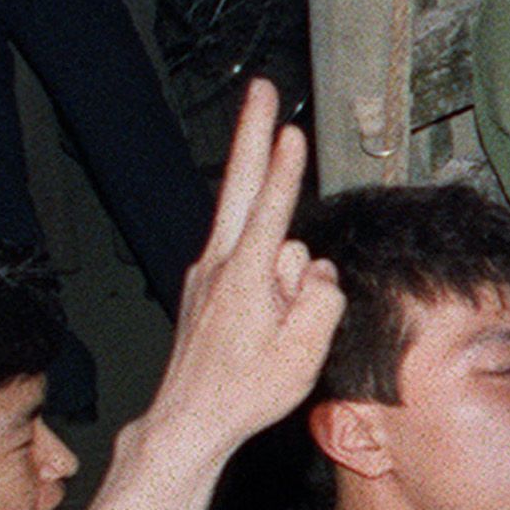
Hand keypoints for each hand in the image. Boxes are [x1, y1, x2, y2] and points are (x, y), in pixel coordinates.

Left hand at [141, 83, 346, 460]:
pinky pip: (247, 259)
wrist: (188, 419)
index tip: (292, 133)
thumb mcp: (304, 353)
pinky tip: (271, 313)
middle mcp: (218, 265)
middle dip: (251, 133)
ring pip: (256, 239)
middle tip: (262, 89)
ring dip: (282, 267)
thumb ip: (320, 298)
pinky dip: (267, 268)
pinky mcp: (207, 285)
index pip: (270, 211)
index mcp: (243, 279)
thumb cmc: (246, 391)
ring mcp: (207, 272)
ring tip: (275, 334)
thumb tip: (318, 267)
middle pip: (239, 185)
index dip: (283, 170)